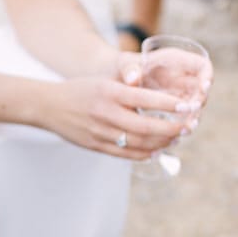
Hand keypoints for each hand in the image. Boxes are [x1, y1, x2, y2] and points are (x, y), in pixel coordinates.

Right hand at [33, 61, 206, 159]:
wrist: (49, 105)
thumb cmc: (81, 90)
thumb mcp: (105, 82)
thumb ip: (129, 91)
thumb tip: (161, 103)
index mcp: (110, 92)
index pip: (147, 99)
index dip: (171, 105)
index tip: (188, 106)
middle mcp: (106, 113)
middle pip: (146, 126)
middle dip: (172, 129)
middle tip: (188, 126)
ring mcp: (100, 132)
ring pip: (139, 143)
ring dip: (162, 143)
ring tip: (176, 138)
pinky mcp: (96, 145)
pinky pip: (125, 154)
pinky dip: (144, 154)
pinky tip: (156, 150)